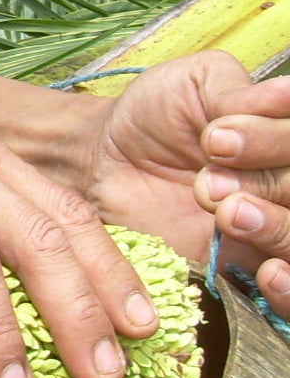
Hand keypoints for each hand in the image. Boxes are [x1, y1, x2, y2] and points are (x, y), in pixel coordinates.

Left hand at [81, 51, 289, 315]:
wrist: (105, 159)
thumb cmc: (155, 114)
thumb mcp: (196, 84)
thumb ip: (242, 94)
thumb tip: (285, 94)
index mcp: (284, 137)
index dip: (274, 140)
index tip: (214, 138)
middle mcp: (285, 182)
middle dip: (264, 181)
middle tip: (207, 178)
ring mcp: (273, 228)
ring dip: (273, 225)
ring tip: (223, 211)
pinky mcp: (250, 270)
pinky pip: (289, 293)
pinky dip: (288, 287)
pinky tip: (269, 273)